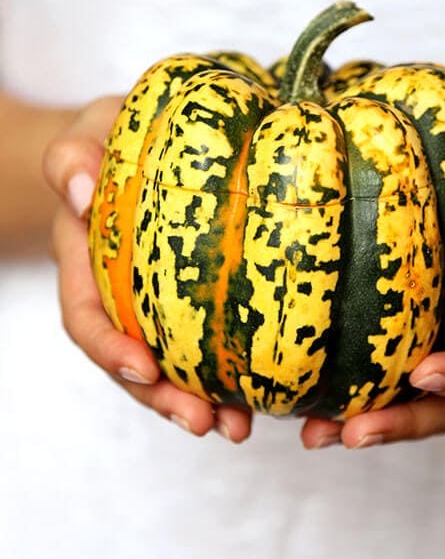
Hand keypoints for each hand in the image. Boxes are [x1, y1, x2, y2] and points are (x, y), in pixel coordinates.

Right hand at [43, 97, 252, 442]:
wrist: (139, 138)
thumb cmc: (113, 134)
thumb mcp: (88, 131)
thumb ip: (73, 156)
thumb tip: (81, 194)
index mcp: (86, 258)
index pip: (85, 313)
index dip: (108, 347)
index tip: (143, 369)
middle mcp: (118, 291)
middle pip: (129, 359)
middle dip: (162, 398)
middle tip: (206, 423)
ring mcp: (155, 299)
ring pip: (169, 364)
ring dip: (196, 401)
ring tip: (237, 427)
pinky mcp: (192, 296)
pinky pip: (204, 341)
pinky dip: (226, 372)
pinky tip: (259, 394)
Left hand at [301, 116, 444, 449]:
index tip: (423, 374)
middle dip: (404, 421)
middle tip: (353, 434)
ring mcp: (438, 336)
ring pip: (412, 398)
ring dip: (370, 421)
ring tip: (316, 434)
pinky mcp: (402, 325)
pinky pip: (380, 368)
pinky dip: (349, 391)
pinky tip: (306, 402)